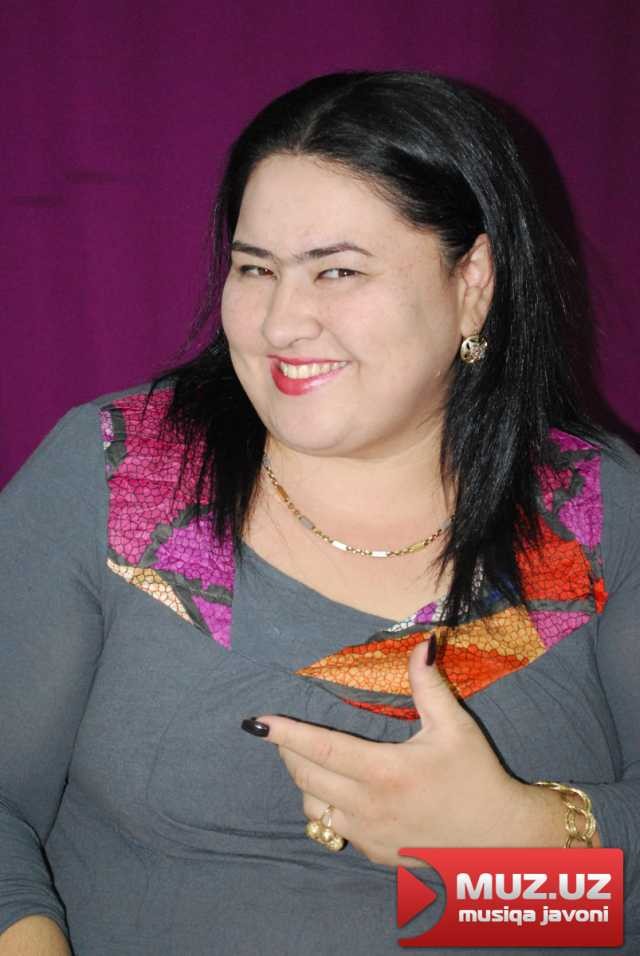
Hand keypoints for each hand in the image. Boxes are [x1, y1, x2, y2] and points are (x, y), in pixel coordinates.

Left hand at [243, 638, 559, 865]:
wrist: (499, 843)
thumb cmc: (477, 778)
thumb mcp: (455, 728)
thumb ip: (429, 685)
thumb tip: (421, 643)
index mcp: (385, 772)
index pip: (320, 749)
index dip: (285, 734)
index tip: (256, 722)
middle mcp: (368, 807)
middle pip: (306, 778)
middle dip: (288, 753)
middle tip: (283, 733)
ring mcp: (368, 836)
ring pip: (313, 808)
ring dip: (306, 782)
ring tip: (315, 761)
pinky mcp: (373, 854)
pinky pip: (333, 830)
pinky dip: (327, 807)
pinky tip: (342, 792)